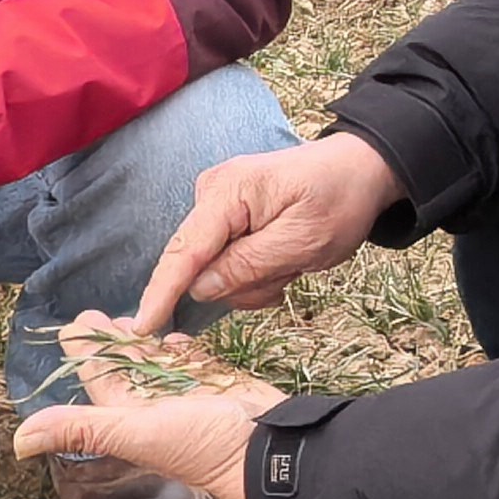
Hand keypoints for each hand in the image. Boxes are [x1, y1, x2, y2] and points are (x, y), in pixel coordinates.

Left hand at [9, 315, 285, 498]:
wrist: (271, 447)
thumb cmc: (203, 444)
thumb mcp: (135, 434)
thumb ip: (81, 429)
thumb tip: (18, 442)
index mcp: (129, 416)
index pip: (98, 378)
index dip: (83, 353)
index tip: (71, 327)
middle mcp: (155, 406)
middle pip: (125, 367)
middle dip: (109, 342)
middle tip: (94, 314)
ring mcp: (188, 394)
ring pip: (157, 362)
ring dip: (143, 342)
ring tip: (130, 319)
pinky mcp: (218, 384)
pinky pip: (194, 363)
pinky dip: (182, 349)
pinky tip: (175, 338)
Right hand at [124, 133, 401, 332]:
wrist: (358, 169)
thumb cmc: (338, 199)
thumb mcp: (303, 240)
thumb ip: (250, 265)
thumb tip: (200, 288)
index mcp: (228, 192)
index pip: (185, 251)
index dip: (162, 293)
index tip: (140, 329)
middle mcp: (211, 194)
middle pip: (202, 267)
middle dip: (244, 283)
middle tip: (290, 273)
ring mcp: (217, 205)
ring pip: (218, 272)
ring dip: (256, 279)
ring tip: (292, 260)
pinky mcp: (226, 218)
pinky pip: (228, 262)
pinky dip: (255, 271)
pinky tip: (283, 258)